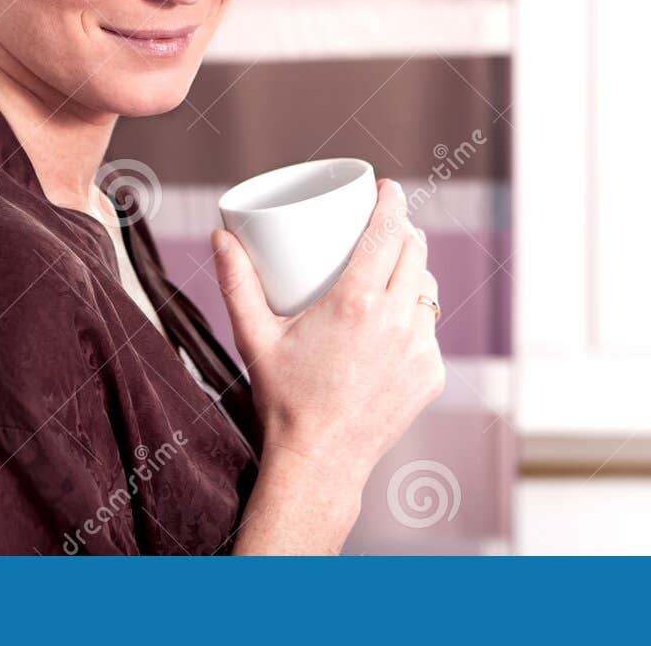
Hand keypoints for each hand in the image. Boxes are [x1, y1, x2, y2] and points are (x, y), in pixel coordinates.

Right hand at [211, 178, 444, 496]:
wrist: (320, 462)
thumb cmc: (283, 399)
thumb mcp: (254, 337)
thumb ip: (236, 284)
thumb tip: (219, 235)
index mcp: (358, 303)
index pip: (387, 233)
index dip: (392, 203)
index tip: (388, 188)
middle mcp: (397, 321)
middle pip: (415, 253)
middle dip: (404, 232)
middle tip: (384, 226)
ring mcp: (420, 350)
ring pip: (427, 291)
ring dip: (413, 274)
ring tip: (394, 268)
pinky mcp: (431, 375)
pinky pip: (429, 332)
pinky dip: (414, 319)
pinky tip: (398, 320)